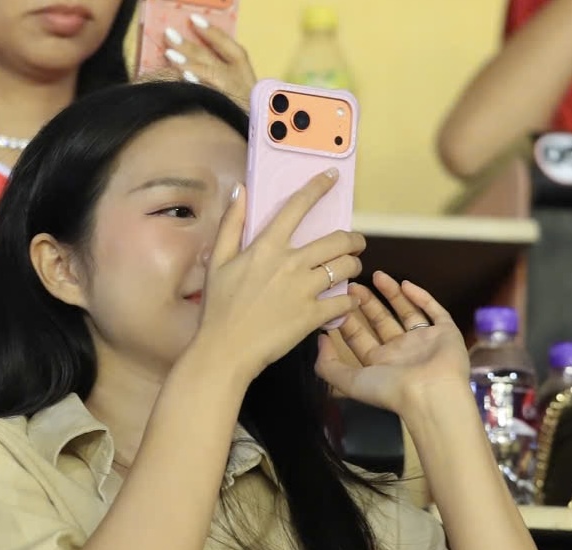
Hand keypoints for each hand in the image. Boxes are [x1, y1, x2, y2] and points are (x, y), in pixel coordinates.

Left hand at [161, 18, 256, 107]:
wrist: (257, 140)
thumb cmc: (244, 114)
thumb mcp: (240, 90)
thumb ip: (221, 72)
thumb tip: (192, 56)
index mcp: (244, 73)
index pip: (229, 46)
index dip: (212, 32)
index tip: (193, 19)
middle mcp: (240, 83)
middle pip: (212, 60)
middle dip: (190, 46)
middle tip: (169, 34)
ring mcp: (232, 99)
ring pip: (210, 76)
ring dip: (189, 64)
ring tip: (170, 54)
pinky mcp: (225, 115)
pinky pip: (208, 99)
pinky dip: (197, 88)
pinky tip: (185, 80)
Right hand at [190, 171, 363, 383]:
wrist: (225, 350)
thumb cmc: (218, 308)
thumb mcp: (217, 262)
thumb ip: (231, 223)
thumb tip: (239, 190)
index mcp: (267, 247)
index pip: (298, 206)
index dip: (318, 187)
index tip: (332, 176)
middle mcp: (291, 263)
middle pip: (338, 240)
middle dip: (353, 240)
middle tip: (354, 245)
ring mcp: (304, 289)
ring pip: (346, 267)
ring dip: (353, 267)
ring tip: (350, 272)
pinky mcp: (313, 315)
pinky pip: (344, 301)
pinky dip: (349, 301)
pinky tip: (346, 302)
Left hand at [316, 272, 469, 414]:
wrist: (431, 393)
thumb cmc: (389, 388)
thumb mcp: (349, 381)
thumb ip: (328, 364)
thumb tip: (321, 340)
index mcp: (378, 363)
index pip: (359, 338)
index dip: (347, 320)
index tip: (336, 301)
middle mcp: (400, 351)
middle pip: (380, 322)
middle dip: (366, 304)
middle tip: (353, 285)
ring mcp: (424, 341)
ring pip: (406, 312)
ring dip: (392, 294)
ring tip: (377, 275)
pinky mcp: (446, 332)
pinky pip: (434, 311)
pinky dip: (421, 297)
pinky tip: (406, 283)